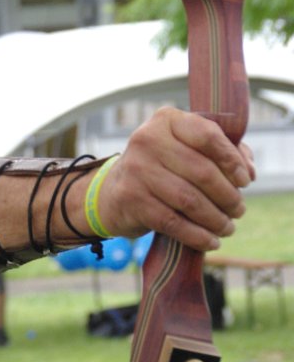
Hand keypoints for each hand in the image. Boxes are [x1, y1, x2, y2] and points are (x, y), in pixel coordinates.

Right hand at [97, 106, 254, 251]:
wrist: (113, 192)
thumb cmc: (162, 168)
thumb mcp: (187, 149)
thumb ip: (222, 152)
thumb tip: (248, 174)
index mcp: (165, 120)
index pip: (208, 136)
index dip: (232, 161)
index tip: (245, 181)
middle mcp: (146, 140)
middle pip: (202, 172)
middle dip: (228, 196)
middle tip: (238, 211)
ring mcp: (136, 170)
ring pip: (189, 200)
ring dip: (216, 219)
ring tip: (227, 227)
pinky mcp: (131, 199)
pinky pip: (173, 222)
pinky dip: (197, 235)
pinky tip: (210, 241)